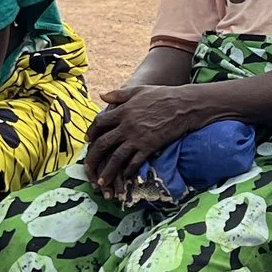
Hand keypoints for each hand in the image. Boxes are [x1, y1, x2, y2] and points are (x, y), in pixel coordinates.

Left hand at [83, 82, 204, 191]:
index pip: (100, 123)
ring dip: (107, 171)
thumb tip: (102, 96)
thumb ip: (119, 94)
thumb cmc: (162, 95)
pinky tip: (124, 176)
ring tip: (101, 182)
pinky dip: (128, 171)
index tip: (88, 140)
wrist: (183, 105)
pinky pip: (135, 162)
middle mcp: (127, 126)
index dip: (91, 132)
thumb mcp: (138, 90)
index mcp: (122, 111)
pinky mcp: (149, 147)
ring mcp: (137, 138)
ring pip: (116, 158)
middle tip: (88, 167)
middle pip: (103, 143)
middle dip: (93, 157)